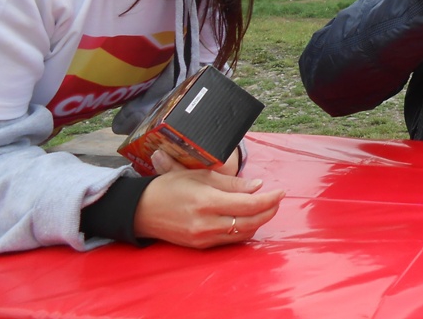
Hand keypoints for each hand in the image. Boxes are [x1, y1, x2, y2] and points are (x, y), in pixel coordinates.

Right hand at [136, 150, 284, 247]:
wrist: (141, 210)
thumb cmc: (170, 186)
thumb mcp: (201, 176)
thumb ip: (232, 183)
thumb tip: (258, 186)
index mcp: (207, 202)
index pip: (248, 204)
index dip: (269, 199)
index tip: (281, 191)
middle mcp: (206, 223)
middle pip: (250, 222)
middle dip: (269, 211)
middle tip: (278, 199)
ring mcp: (204, 237)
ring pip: (242, 233)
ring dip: (259, 221)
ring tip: (267, 206)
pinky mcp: (201, 246)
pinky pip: (230, 240)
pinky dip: (244, 229)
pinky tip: (249, 218)